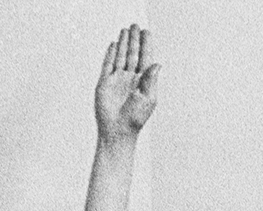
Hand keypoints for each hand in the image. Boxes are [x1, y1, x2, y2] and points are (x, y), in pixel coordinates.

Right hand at [94, 23, 158, 139]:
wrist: (117, 131)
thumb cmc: (135, 118)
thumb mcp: (148, 99)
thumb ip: (151, 80)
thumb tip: (157, 64)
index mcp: (143, 82)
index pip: (145, 59)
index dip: (146, 45)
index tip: (146, 32)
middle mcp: (130, 79)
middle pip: (133, 54)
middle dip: (134, 40)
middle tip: (135, 26)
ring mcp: (117, 80)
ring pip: (121, 57)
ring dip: (123, 44)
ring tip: (125, 30)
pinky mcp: (105, 83)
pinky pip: (108, 65)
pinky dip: (110, 54)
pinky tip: (114, 45)